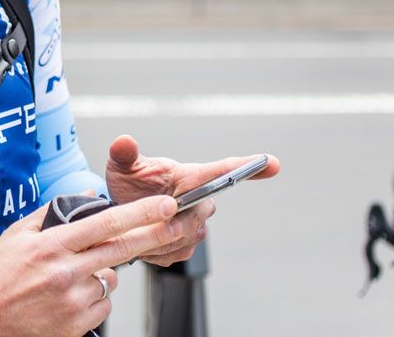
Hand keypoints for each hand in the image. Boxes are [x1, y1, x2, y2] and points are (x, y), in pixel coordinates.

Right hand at [0, 194, 179, 336]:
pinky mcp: (73, 326)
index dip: (140, 213)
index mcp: (51, 245)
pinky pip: (102, 307)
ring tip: (70, 276)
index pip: (106, 224)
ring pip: (110, 281)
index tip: (164, 205)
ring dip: (102, 273)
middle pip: (122, 250)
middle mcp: (65, 273)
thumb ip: (53, 214)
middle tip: (176, 223)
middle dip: (155, 234)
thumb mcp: (17, 235)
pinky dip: (94, 299)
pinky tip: (70, 296)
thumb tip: (87, 197)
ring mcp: (71, 302)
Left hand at [105, 136, 280, 265]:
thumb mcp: (122, 165)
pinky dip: (158, 247)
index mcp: (190, 175)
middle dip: (179, 213)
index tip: (273, 162)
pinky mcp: (186, 247)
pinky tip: (145, 236)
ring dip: (164, 232)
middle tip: (155, 209)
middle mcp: (200, 200)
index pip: (224, 170)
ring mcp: (196, 225)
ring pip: (189, 235)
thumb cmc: (127, 181)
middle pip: (203, 211)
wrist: (120, 209)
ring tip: (145, 222)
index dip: (249, 166)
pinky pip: (177, 252)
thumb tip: (124, 141)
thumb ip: (124, 154)